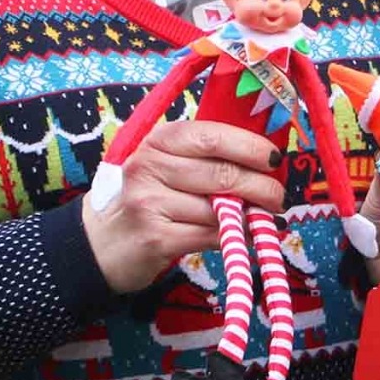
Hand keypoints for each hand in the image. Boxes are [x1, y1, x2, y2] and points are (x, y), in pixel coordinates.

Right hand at [83, 117, 285, 294]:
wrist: (101, 242)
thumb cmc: (148, 197)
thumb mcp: (167, 164)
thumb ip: (206, 157)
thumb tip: (266, 161)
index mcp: (158, 140)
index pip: (213, 136)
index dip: (251, 147)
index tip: (275, 159)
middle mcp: (149, 167)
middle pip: (223, 174)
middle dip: (262, 186)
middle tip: (278, 196)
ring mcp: (149, 203)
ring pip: (220, 209)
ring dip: (250, 215)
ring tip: (261, 216)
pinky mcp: (156, 238)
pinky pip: (211, 236)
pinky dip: (235, 237)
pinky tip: (243, 235)